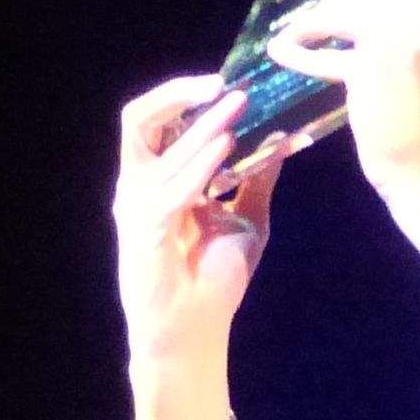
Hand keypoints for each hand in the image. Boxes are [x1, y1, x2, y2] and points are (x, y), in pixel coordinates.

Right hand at [113, 77, 280, 419]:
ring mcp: (136, 206)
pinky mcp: (143, 231)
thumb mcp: (246, 221)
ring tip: (236, 111)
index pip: (161, 120)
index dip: (188, 97)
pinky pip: (169, 189)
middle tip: (228, 86)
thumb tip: (282, 141)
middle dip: (181, 96)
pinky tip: (226, 151)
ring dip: (201, 129)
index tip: (231, 86)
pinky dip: (198, 167)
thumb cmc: (213, 281)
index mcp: (160, 178)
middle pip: (141, 119)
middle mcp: (141, 185)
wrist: (195, 333)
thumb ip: (257, 181)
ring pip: (161, 150)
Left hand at [275, 0, 419, 215]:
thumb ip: (402, 33)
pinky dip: (299, 49)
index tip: (332, 9)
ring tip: (292, 35)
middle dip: (331, 8)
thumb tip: (343, 3)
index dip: (357, 1)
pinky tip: (281, 50)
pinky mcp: (371, 57)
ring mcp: (404, 35)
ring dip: (311, 22)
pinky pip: (325, 41)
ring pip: (340, 10)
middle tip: (309, 23)